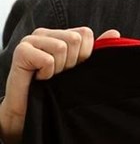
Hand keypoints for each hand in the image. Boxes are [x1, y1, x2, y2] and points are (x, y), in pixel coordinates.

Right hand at [0, 27, 119, 143]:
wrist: (29, 109)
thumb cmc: (53, 89)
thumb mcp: (77, 70)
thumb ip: (93, 52)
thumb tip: (115, 34)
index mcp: (59, 35)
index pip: (85, 34)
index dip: (85, 55)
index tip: (73, 69)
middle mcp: (45, 33)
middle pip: (75, 39)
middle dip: (72, 63)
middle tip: (59, 75)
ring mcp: (31, 40)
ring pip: (62, 48)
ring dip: (59, 69)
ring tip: (49, 77)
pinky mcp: (21, 51)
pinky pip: (47, 59)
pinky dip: (47, 73)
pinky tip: (39, 78)